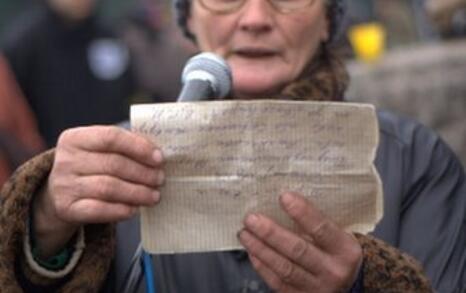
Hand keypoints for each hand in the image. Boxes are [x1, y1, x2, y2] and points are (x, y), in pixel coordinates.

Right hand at [34, 126, 163, 256]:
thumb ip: (124, 147)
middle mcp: (65, 160)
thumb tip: (158, 155)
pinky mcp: (66, 208)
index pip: (111, 137)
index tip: (159, 158)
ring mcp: (63, 185)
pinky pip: (99, 210)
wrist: (58, 194)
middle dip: (143, 173)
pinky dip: (121, 210)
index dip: (139, 147)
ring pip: (108, 188)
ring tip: (154, 195)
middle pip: (113, 164)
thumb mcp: (99, 150)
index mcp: (75, 138)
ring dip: (137, 192)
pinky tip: (135, 209)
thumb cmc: (90, 167)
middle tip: (160, 179)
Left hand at [238, 192, 361, 292]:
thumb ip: (315, 224)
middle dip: (271, 233)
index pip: (322, 228)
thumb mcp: (337, 237)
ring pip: (284, 268)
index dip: (303, 212)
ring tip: (245, 233)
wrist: (348, 286)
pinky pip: (277, 283)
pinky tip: (252, 252)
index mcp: (345, 250)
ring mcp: (317, 288)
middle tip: (251, 219)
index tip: (284, 197)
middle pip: (298, 250)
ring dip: (260, 249)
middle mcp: (333, 271)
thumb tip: (282, 201)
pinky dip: (262, 266)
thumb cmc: (336, 253)